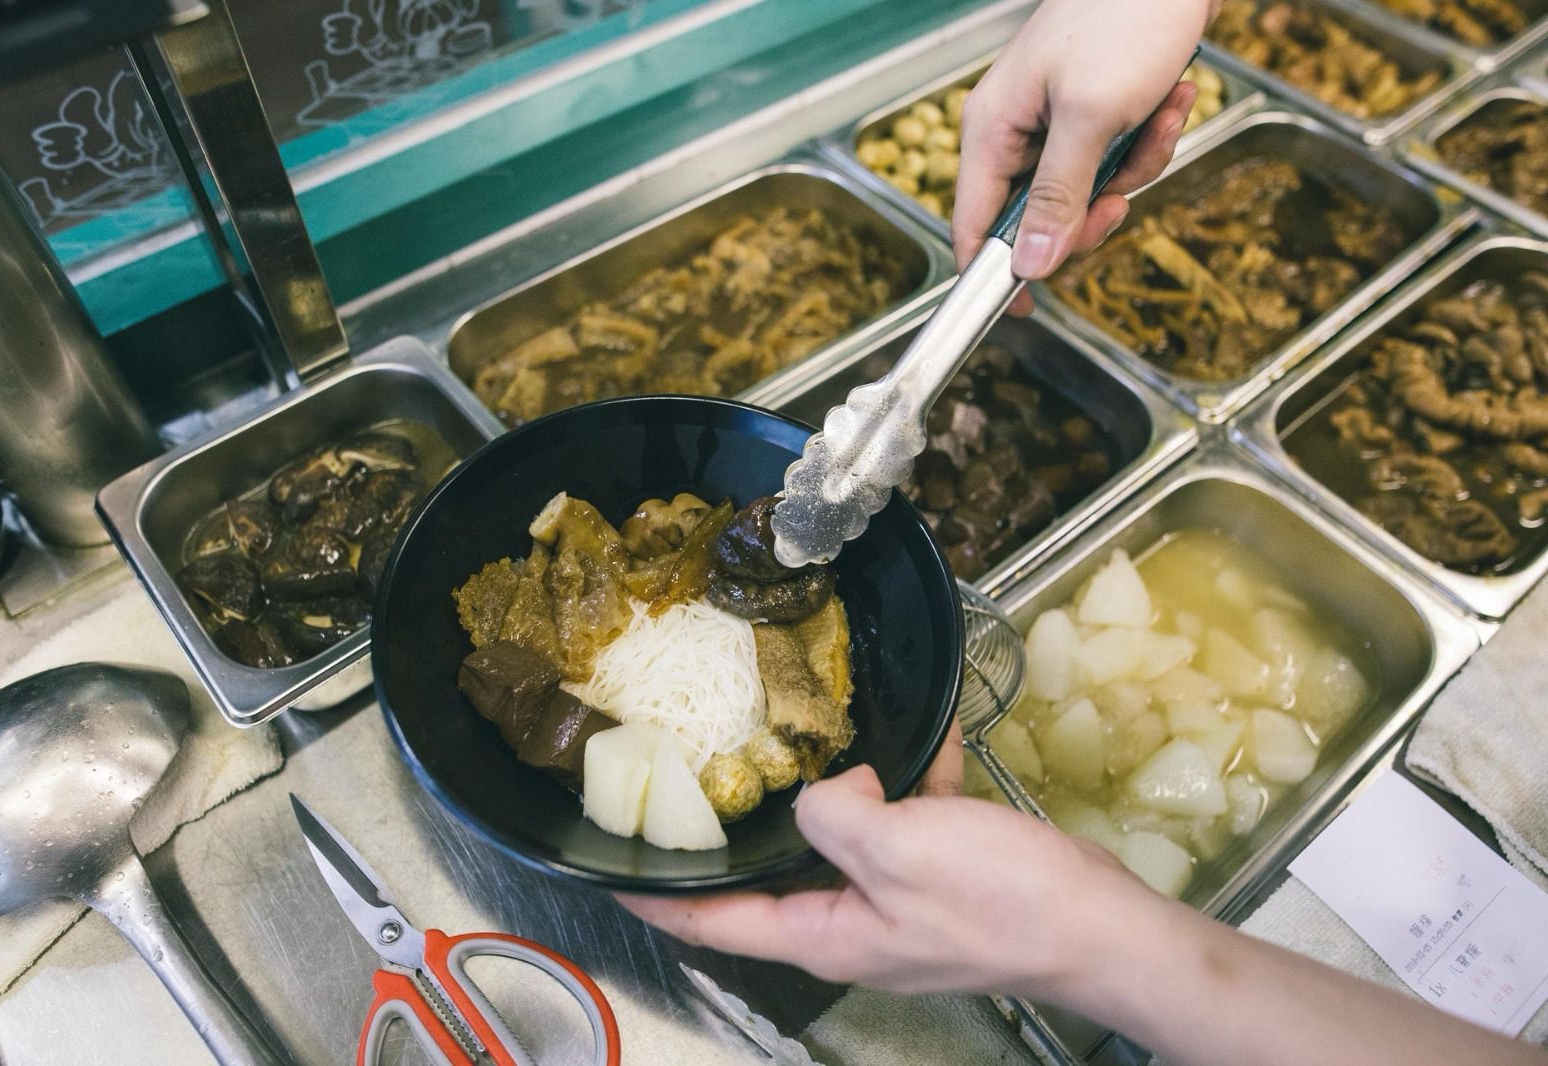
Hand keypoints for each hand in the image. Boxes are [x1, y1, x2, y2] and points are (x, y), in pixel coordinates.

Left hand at [618, 732, 1160, 1001]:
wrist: (1102, 924)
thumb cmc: (998, 901)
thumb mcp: (899, 850)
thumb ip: (834, 815)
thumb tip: (826, 789)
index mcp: (825, 934)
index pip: (715, 922)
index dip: (658, 898)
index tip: (608, 869)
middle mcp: (852, 922)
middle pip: (772, 877)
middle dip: (737, 831)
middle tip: (693, 777)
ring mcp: (901, 898)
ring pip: (843, 838)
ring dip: (829, 792)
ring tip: (795, 736)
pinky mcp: (946, 872)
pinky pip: (909, 818)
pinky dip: (909, 778)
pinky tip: (920, 729)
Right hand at [952, 0, 1215, 313]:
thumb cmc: (1123, 17)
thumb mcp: (1090, 117)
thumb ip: (1057, 197)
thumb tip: (1030, 267)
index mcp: (992, 132)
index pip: (974, 226)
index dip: (996, 273)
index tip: (1026, 310)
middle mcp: (1017, 133)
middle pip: (1041, 219)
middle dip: (1093, 211)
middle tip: (1119, 198)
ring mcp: (1057, 124)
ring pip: (1090, 192)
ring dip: (1135, 166)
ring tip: (1160, 115)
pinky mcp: (1096, 113)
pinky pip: (1118, 160)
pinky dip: (1151, 138)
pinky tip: (1172, 99)